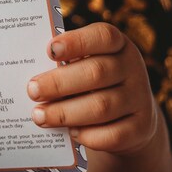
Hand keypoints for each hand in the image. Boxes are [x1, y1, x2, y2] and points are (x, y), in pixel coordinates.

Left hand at [26, 23, 158, 156]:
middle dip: (59, 83)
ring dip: (65, 113)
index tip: (49, 50)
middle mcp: (133, 68)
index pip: (103, 36)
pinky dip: (87, 135)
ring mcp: (140, 99)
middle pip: (97, 73)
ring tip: (39, 115)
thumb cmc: (94, 83)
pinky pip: (112, 135)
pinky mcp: (141, 128)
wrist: (131, 117)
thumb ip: (65, 65)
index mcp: (118, 45)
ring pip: (101, 106)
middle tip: (32, 91)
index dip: (76, 42)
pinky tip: (70, 132)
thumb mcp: (86, 66)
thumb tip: (30, 75)